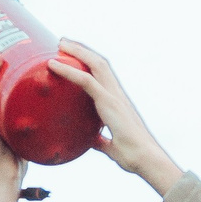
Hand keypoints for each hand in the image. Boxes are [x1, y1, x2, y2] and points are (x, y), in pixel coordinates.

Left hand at [48, 40, 182, 195]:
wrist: (146, 160)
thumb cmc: (134, 156)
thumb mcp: (113, 146)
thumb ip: (101, 141)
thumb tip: (93, 141)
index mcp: (118, 102)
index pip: (104, 74)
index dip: (90, 61)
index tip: (75, 54)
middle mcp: (117, 94)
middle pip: (99, 62)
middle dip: (82, 49)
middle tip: (63, 42)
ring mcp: (114, 96)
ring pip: (94, 64)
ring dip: (76, 51)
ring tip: (60, 42)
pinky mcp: (109, 102)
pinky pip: (85, 81)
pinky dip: (68, 70)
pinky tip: (53, 64)